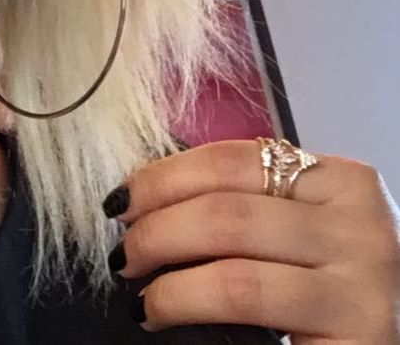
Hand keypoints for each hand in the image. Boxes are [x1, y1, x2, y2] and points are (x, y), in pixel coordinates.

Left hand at [102, 139, 399, 342]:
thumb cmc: (325, 290)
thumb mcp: (293, 231)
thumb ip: (244, 204)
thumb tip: (149, 199)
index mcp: (340, 182)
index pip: (231, 159)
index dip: (163, 177)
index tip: (122, 199)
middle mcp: (361, 224)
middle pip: (227, 210)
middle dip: (156, 228)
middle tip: (122, 251)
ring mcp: (365, 283)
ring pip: (234, 265)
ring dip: (166, 276)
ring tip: (136, 290)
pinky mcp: (357, 336)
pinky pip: (247, 304)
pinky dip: (186, 303)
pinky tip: (160, 312)